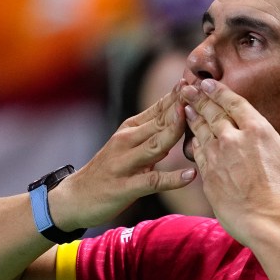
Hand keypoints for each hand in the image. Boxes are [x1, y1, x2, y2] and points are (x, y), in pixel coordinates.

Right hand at [48, 82, 197, 229]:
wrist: (74, 198)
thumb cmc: (106, 171)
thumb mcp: (126, 146)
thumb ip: (151, 134)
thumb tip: (178, 121)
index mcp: (129, 129)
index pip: (158, 108)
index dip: (178, 95)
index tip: (198, 82)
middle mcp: (126, 141)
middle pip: (160, 121)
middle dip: (181, 106)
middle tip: (204, 92)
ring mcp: (125, 163)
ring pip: (155, 145)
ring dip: (175, 132)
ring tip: (196, 121)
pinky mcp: (125, 187)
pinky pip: (152, 182)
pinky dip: (172, 179)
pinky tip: (189, 176)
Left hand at [181, 79, 279, 239]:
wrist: (271, 224)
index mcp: (258, 130)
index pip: (234, 103)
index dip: (219, 91)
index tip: (207, 83)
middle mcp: (233, 139)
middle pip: (212, 113)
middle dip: (199, 98)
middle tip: (186, 88)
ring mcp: (217, 158)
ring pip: (201, 131)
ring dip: (193, 117)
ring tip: (185, 107)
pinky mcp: (208, 177)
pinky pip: (197, 154)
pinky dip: (193, 143)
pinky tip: (191, 138)